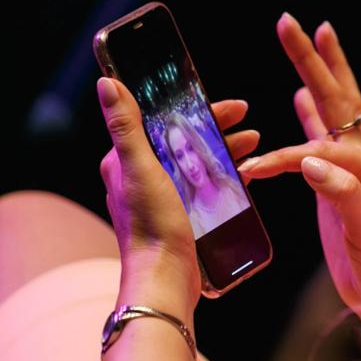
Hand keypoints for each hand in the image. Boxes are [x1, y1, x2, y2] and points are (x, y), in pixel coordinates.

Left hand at [97, 78, 258, 316]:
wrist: (165, 278)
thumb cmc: (151, 226)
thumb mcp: (140, 169)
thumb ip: (125, 127)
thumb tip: (107, 83)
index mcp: (127, 161)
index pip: (163, 122)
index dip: (196, 109)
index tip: (227, 105)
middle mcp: (142, 176)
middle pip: (183, 140)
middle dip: (217, 128)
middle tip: (247, 121)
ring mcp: (163, 196)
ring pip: (197, 161)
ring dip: (225, 149)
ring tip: (253, 143)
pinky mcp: (180, 214)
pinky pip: (204, 185)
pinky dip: (224, 174)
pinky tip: (245, 173)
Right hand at [239, 14, 360, 342]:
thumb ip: (343, 196)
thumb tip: (310, 162)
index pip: (319, 149)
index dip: (284, 158)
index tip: (252, 171)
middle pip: (337, 99)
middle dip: (315, 61)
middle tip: (295, 23)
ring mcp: (352, 167)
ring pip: (332, 111)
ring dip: (318, 76)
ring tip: (310, 38)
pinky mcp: (338, 180)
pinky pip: (322, 138)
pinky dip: (309, 116)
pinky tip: (298, 96)